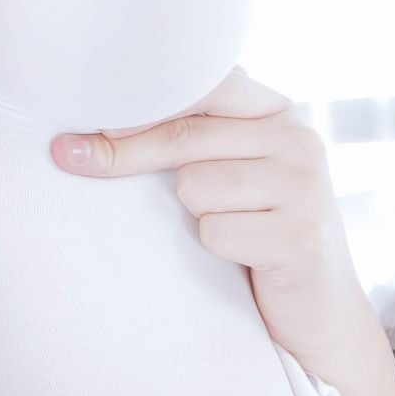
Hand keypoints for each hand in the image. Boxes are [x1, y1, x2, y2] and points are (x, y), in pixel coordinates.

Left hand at [50, 68, 379, 384]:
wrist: (322, 310)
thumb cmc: (262, 230)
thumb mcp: (239, 169)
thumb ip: (199, 132)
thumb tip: (104, 118)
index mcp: (280, 112)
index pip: (204, 85)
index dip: (143, 99)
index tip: (86, 115)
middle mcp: (299, 140)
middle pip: (186, 135)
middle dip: (125, 152)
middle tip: (72, 156)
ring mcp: (304, 189)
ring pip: (195, 186)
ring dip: (195, 214)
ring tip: (230, 226)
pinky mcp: (299, 239)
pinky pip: (215, 232)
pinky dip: (215, 249)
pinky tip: (245, 256)